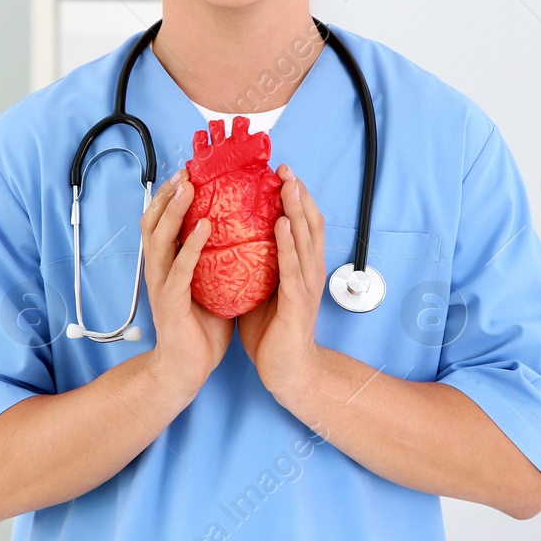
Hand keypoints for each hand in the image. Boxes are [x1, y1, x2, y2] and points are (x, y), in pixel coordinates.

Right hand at [139, 167, 233, 395]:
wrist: (186, 371)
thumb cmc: (200, 331)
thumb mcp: (211, 288)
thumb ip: (217, 264)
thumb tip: (243, 239)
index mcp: (167, 266)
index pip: (162, 223)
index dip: (170, 197)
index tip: (188, 174)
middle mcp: (159, 271)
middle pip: (153, 223)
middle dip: (167, 195)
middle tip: (184, 172)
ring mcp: (161, 286)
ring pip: (160, 239)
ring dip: (174, 212)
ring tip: (187, 189)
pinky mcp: (170, 303)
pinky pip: (179, 269)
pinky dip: (190, 246)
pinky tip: (204, 228)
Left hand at [238, 163, 327, 401]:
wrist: (286, 372)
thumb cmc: (272, 332)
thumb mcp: (261, 289)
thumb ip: (254, 264)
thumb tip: (230, 239)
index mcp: (300, 268)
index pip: (302, 225)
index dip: (294, 198)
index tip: (280, 173)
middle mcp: (309, 272)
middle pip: (310, 225)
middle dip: (299, 195)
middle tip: (286, 169)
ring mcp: (306, 287)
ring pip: (306, 240)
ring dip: (297, 210)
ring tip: (288, 185)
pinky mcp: (298, 304)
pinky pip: (292, 268)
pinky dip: (288, 244)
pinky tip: (281, 224)